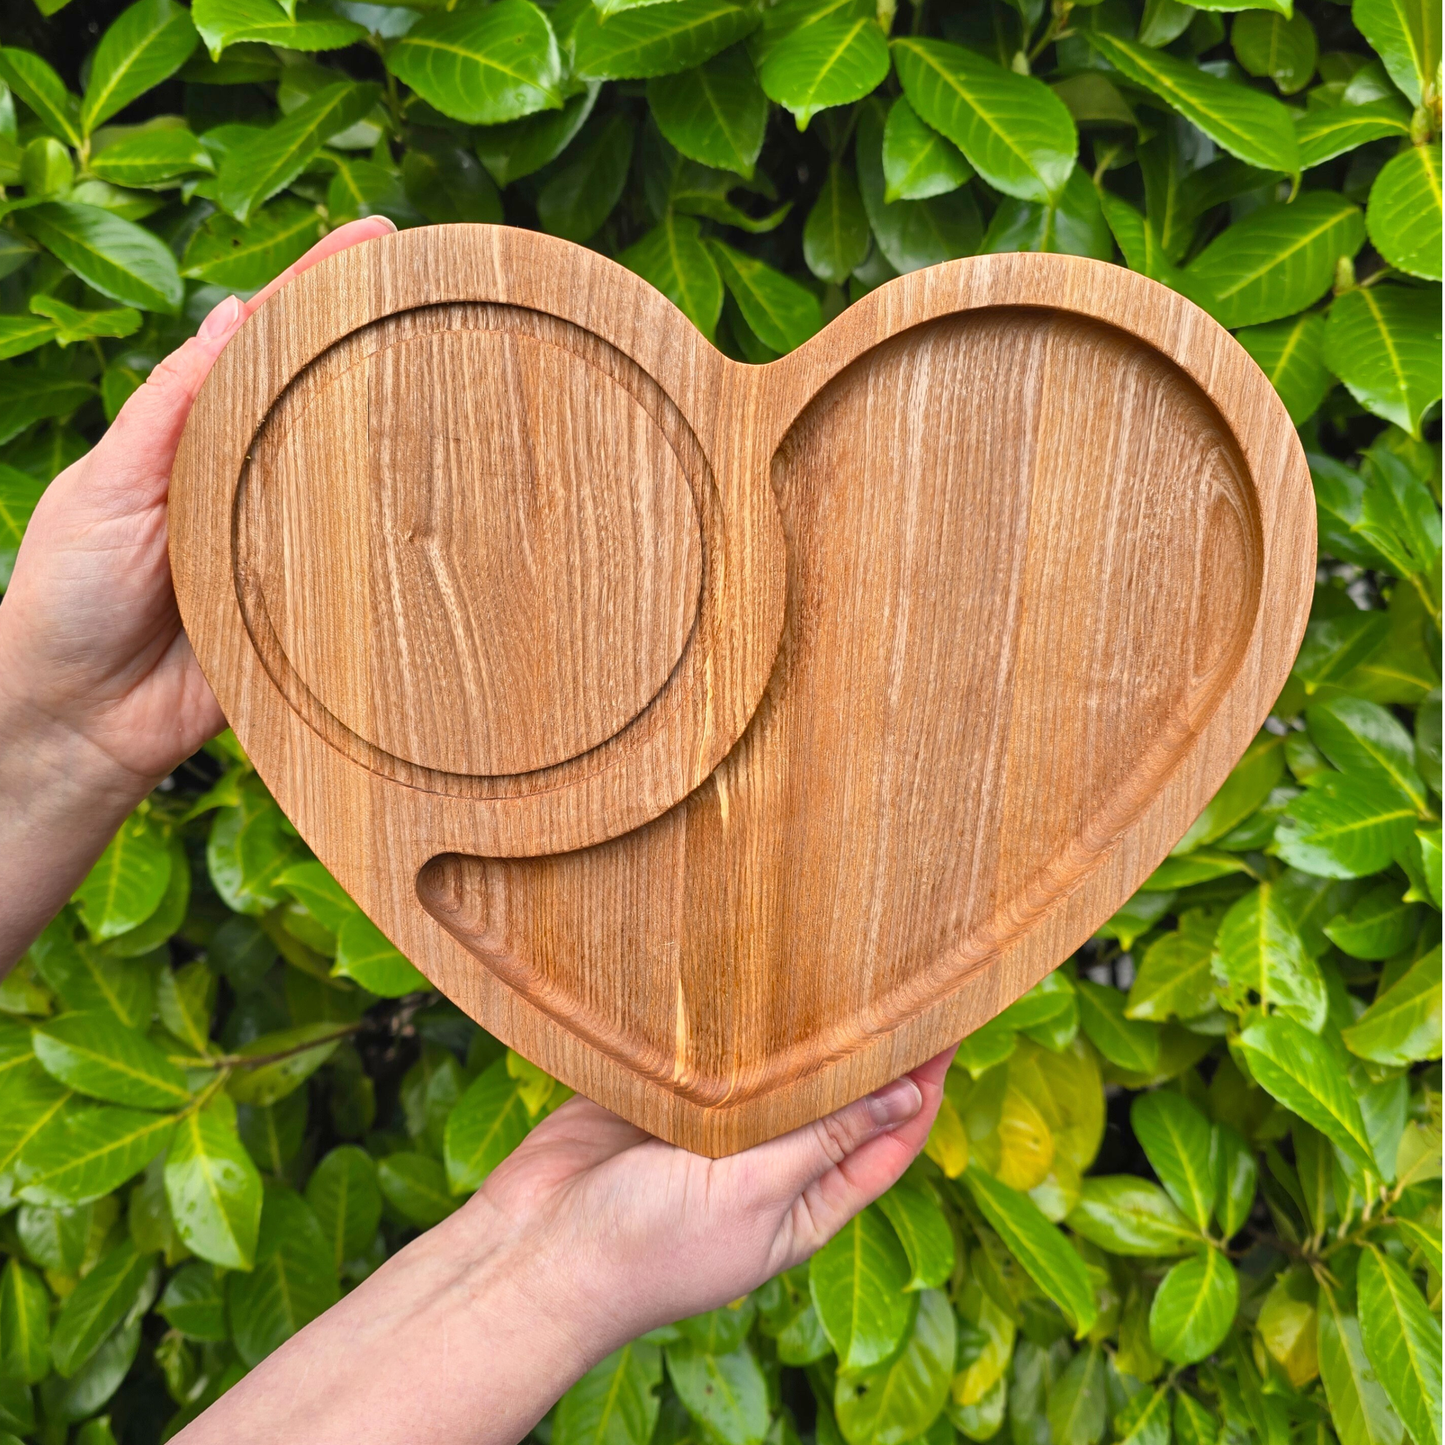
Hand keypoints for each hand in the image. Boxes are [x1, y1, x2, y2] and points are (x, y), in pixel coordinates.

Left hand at [0, 217, 396, 966]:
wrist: (80, 720)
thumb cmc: (67, 596)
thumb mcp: (108, 483)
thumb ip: (170, 409)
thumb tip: (233, 316)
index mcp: (200, 437)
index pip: (269, 347)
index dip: (319, 289)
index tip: (379, 239)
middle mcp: (254, 480)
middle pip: (328, 400)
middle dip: (383, 344)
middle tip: (446, 292)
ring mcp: (292, 544)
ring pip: (360, 478)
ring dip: (410, 434)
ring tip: (471, 376)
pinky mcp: (318, 610)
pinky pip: (371, 568)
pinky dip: (410, 537)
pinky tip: (457, 505)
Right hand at [176, 1047, 955, 1444]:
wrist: (531, 1253)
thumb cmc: (645, 1248)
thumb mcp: (752, 1194)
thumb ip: (823, 1140)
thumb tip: (906, 1091)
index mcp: (803, 1203)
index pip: (887, 1138)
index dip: (924, 1084)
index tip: (953, 1020)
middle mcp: (766, 1162)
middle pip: (834, 1096)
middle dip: (866, 1044)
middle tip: (899, 971)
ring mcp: (711, 1128)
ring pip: (773, 1067)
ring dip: (799, 1024)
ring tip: (835, 958)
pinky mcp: (660, 1095)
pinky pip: (710, 1051)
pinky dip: (731, 1016)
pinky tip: (750, 970)